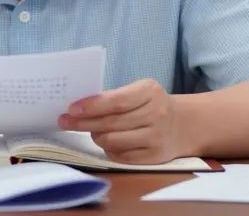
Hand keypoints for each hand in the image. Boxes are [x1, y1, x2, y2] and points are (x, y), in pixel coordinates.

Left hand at [57, 78, 187, 163]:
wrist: (184, 124)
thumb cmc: (152, 104)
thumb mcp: (140, 91)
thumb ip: (115, 96)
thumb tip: (79, 106)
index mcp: (150, 91)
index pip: (116, 101)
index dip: (92, 106)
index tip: (71, 108)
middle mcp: (156, 114)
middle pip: (111, 122)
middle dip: (83, 123)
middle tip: (65, 122)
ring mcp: (156, 137)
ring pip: (113, 141)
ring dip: (96, 136)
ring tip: (91, 131)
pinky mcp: (154, 156)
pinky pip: (121, 156)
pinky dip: (109, 149)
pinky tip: (106, 142)